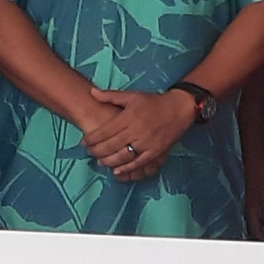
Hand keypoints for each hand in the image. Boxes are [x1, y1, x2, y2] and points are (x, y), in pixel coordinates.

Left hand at [80, 90, 194, 181]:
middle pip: (111, 145)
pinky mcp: (156, 151)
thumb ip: (111, 96)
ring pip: (122, 156)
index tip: (84, 142)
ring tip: (100, 162)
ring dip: (108, 161)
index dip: (92, 139)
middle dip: (97, 151)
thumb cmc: (154, 102)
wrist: (179, 108)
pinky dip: (126, 168)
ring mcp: (147, 142)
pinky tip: (116, 170)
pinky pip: (138, 163)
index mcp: (129, 116)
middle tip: (89, 153)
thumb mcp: (132, 96)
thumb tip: (91, 93)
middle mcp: (136, 130)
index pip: (105, 131)